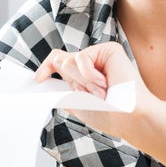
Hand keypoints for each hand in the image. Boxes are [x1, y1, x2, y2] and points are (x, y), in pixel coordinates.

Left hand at [34, 42, 149, 138]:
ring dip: (83, 81)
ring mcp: (98, 56)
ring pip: (69, 60)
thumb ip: (60, 89)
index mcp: (80, 76)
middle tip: (92, 95)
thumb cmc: (107, 114)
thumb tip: (41, 78)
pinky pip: (82, 57)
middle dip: (72, 83)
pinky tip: (104, 82)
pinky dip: (89, 74)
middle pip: (61, 61)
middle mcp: (88, 64)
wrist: (128, 117)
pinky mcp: (108, 49)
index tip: (37, 79)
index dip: (45, 67)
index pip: (57, 63)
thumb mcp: (76, 102)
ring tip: (101, 91)